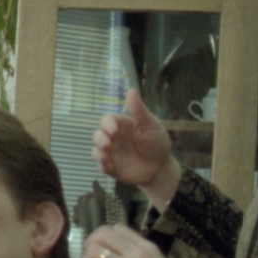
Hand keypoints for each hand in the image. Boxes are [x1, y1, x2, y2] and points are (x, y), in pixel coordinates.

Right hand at [93, 90, 181, 208]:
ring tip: (105, 156)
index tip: (114, 130)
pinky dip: (101, 165)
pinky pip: (100, 166)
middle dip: (100, 139)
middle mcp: (113, 138)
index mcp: (121, 126)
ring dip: (98, 153)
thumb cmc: (157, 142)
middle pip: (97, 135)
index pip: (107, 121)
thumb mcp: (152, 125)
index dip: (107, 124)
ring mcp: (111, 153)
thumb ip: (139, 110)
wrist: (161, 167)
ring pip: (96, 150)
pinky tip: (107, 166)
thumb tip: (131, 90)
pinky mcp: (111, 167)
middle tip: (108, 145)